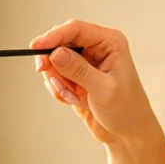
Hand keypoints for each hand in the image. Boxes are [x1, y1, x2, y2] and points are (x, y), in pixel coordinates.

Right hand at [30, 19, 158, 145]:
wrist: (127, 134)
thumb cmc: (126, 111)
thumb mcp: (103, 90)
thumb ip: (79, 71)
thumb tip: (56, 53)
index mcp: (109, 42)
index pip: (75, 29)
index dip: (54, 36)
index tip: (36, 47)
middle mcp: (97, 48)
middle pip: (61, 42)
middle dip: (52, 61)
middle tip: (43, 72)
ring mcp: (86, 63)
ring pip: (56, 61)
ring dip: (58, 81)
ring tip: (74, 97)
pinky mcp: (77, 77)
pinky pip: (56, 77)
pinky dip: (60, 90)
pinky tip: (75, 100)